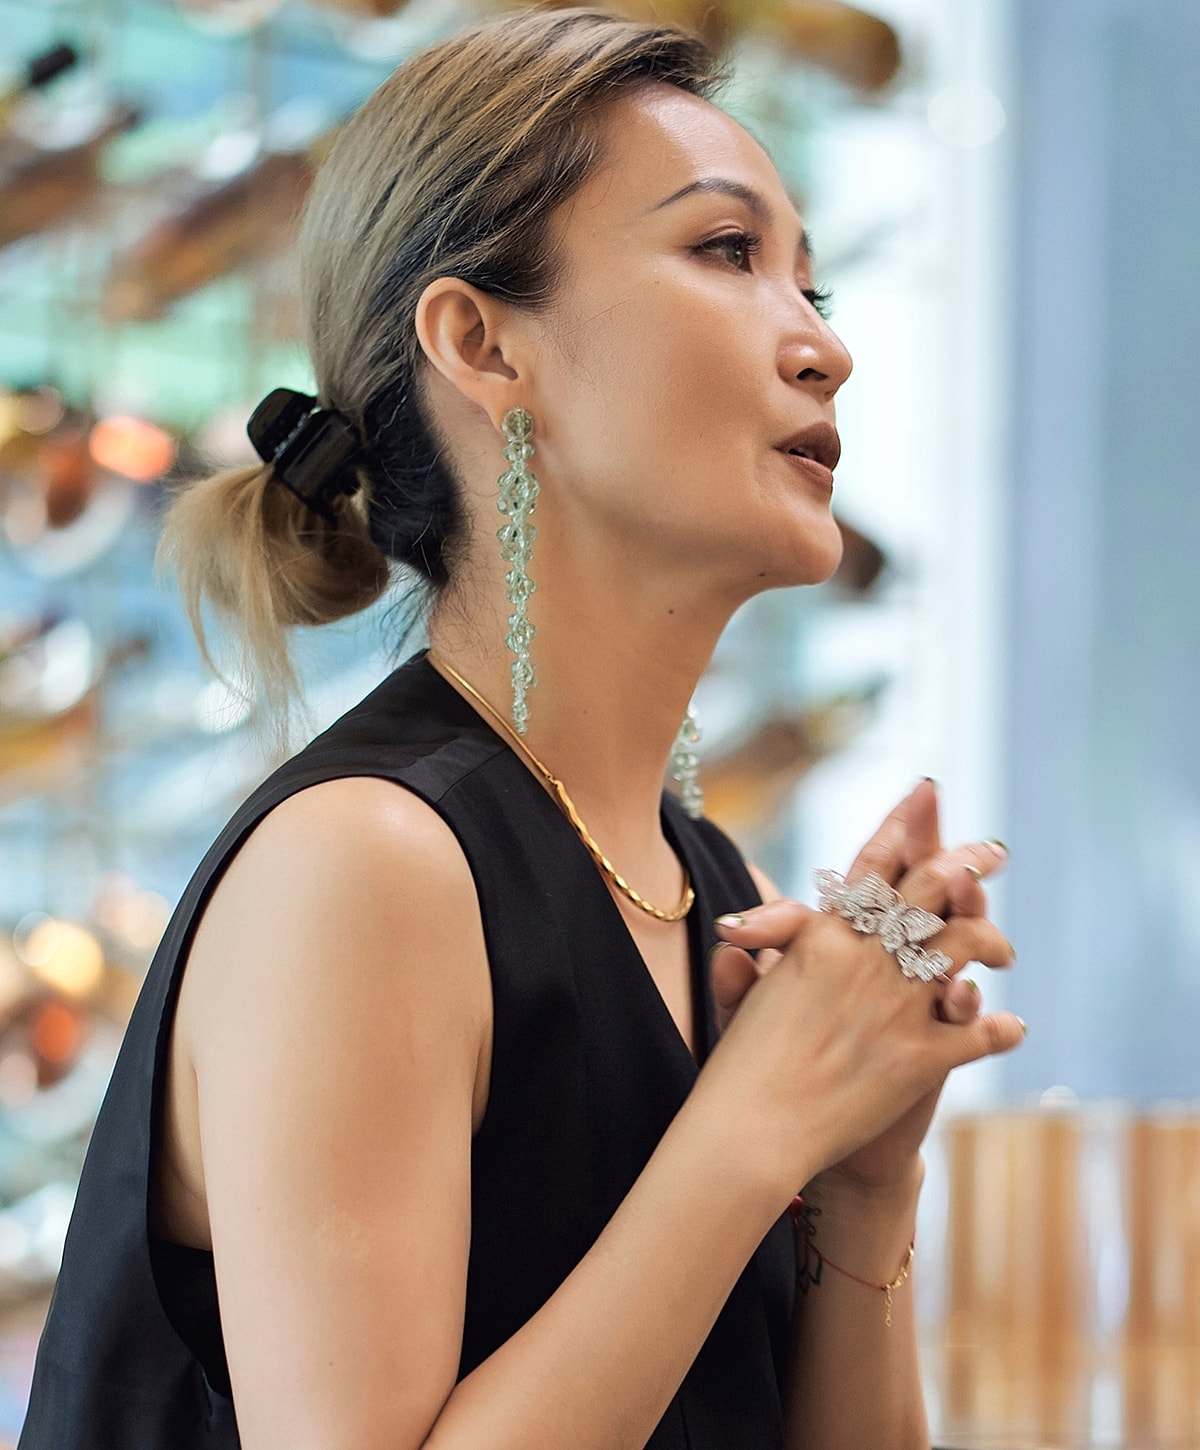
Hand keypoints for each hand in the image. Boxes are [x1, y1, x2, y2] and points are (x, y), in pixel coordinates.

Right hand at [708, 780, 1020, 1193]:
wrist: (753, 1131)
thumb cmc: (740, 1064)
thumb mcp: (741, 997)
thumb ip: (749, 960)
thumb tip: (735, 933)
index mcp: (822, 939)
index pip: (871, 868)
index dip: (902, 826)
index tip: (927, 794)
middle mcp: (864, 961)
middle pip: (928, 892)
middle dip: (965, 863)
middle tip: (992, 850)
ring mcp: (896, 1008)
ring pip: (960, 949)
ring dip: (987, 938)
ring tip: (1002, 947)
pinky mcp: (920, 1059)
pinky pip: (976, 1033)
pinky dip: (998, 1028)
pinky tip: (1012, 1026)